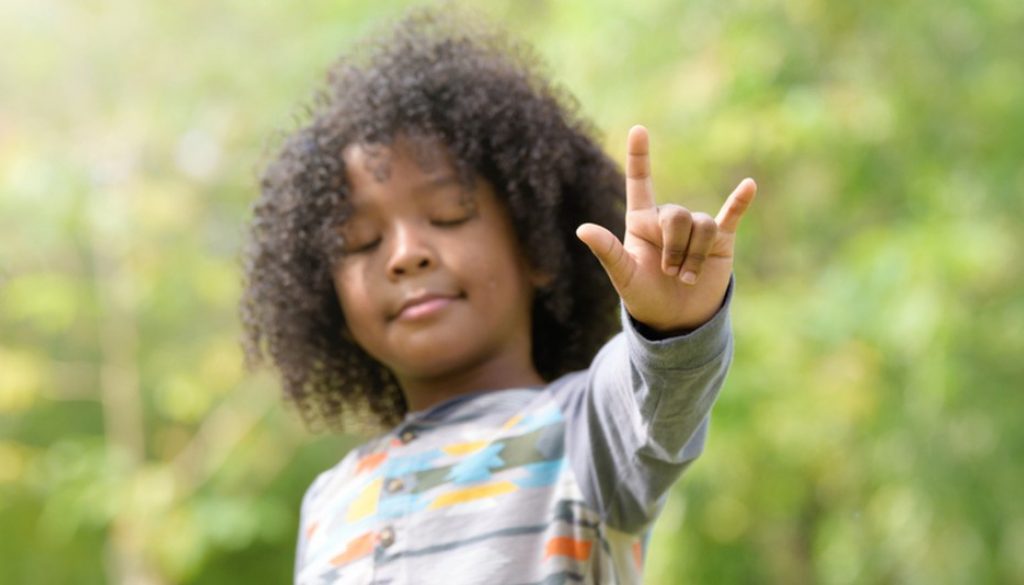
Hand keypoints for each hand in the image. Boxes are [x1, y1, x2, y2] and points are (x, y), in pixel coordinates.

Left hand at [576, 125, 756, 332]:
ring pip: (701, 225)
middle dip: (674, 248)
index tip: (638, 129)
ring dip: (694, 256)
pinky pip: (731, 215)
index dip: (639, 157)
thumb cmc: (644, 297)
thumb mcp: (623, 276)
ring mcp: (696, 228)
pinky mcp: (720, 240)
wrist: (677, 321)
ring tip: (686, 278)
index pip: (640, 183)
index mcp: (641, 221)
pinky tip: (749, 186)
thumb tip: (581, 229)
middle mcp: (669, 219)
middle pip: (677, 215)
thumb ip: (607, 251)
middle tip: (669, 274)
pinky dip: (740, 201)